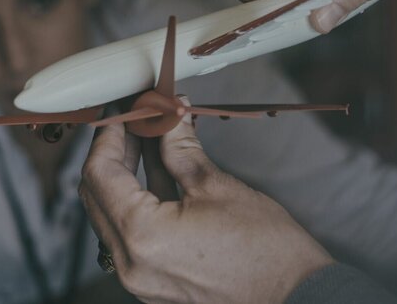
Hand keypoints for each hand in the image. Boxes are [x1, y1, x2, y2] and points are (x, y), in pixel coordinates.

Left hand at [79, 101, 332, 303]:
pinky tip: (160, 169)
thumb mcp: (216, 186)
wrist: (297, 300)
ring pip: (115, 213)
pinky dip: (141, 199)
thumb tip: (166, 116)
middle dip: (114, 152)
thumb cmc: (266, 251)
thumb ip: (178, 147)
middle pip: (99, 194)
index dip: (108, 135)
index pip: (99, 174)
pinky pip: (133, 233)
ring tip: (150, 137)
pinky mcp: (154, 282)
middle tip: (133, 120)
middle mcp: (130, 263)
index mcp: (140, 236)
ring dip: (128, 173)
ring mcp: (140, 278)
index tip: (123, 112)